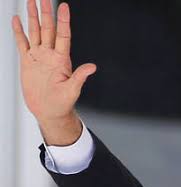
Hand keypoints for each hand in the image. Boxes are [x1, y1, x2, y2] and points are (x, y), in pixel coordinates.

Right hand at [12, 0, 95, 143]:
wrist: (49, 111)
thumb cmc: (63, 103)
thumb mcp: (72, 90)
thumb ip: (80, 77)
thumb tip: (92, 67)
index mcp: (62, 59)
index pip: (63, 35)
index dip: (63, 21)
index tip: (64, 6)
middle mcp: (50, 55)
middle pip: (48, 29)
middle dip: (46, 12)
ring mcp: (38, 57)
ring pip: (35, 32)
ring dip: (33, 17)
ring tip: (30, 1)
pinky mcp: (27, 62)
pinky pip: (22, 43)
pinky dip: (19, 31)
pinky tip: (16, 19)